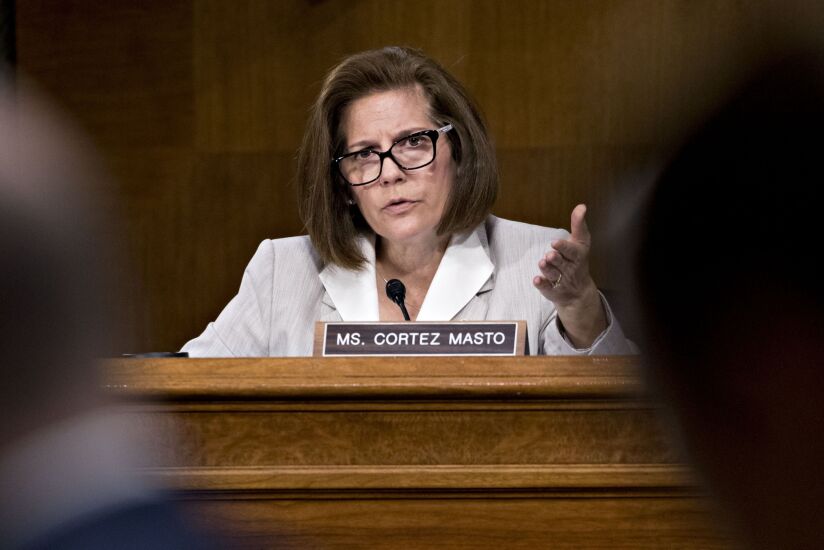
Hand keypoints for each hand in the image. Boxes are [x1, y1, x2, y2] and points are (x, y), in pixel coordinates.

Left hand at [532, 204, 606, 347]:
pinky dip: (542, 284)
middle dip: (556, 259)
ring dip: (548, 269)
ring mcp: (561, 281)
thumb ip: (579, 225)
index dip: (564, 247)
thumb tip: (581, 206)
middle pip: (562, 264)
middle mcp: (570, 269)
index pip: (572, 251)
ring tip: (542, 262)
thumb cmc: (577, 261)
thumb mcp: (581, 243)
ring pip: (554, 275)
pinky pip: (547, 288)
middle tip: (549, 255)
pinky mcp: (552, 291)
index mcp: (577, 256)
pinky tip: (536, 279)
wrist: (579, 292)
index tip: (555, 242)